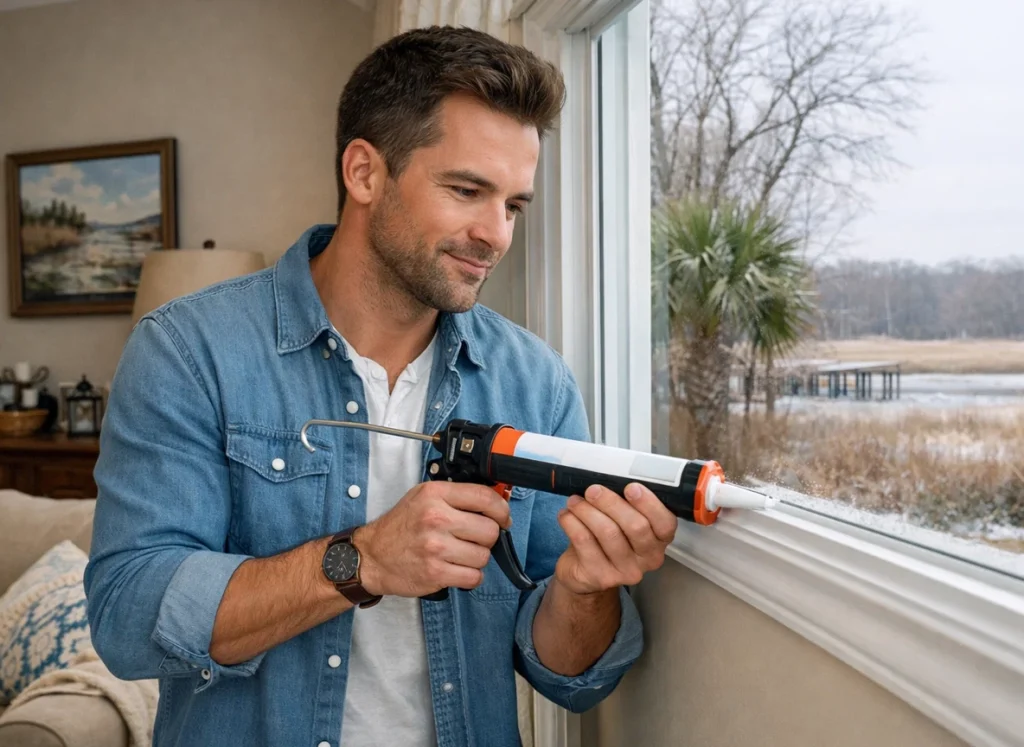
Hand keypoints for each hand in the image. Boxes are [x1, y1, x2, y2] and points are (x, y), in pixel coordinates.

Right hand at [353, 481, 510, 597]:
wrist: (372, 556)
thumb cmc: (400, 527)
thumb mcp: (423, 497)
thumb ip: (457, 496)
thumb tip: (495, 502)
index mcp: (435, 495)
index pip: (485, 497)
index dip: (501, 510)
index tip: (503, 517)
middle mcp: (435, 519)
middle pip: (490, 530)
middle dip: (487, 537)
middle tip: (474, 539)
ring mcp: (435, 548)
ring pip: (484, 556)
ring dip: (477, 558)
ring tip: (460, 554)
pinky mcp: (435, 573)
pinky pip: (473, 577)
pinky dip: (470, 576)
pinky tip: (457, 569)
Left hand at [554, 483, 676, 595]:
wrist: (583, 572)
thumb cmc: (606, 538)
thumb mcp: (621, 520)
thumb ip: (625, 503)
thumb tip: (612, 475)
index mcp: (659, 540)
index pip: (665, 523)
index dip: (649, 504)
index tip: (630, 487)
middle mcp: (648, 558)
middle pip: (636, 526)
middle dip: (611, 502)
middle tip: (593, 490)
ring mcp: (626, 571)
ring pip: (608, 532)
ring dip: (587, 510)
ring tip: (575, 501)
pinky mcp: (600, 577)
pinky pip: (584, 542)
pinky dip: (572, 522)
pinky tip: (566, 515)